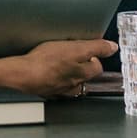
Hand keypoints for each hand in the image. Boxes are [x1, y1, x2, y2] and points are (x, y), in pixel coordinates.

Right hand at [0, 39, 114, 97]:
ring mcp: (60, 89)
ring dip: (67, 72)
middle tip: (70, 53)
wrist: (23, 74)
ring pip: (69, 81)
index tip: (87, 49)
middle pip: (84, 75)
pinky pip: (54, 84)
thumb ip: (96, 48)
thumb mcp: (76, 48)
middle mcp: (74, 85)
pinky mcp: (46, 90)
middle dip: (81, 65)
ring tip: (57, 60)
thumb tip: (112, 48)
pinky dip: (53, 78)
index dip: (93, 56)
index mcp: (83, 74)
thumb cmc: (47, 61)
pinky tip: (45, 70)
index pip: (97, 67)